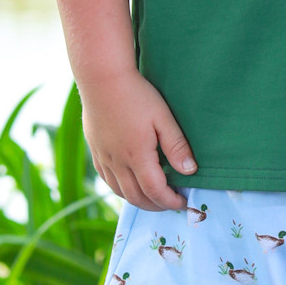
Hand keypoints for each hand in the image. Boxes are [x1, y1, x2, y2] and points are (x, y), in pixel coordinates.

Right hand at [81, 68, 195, 209]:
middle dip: (156, 206)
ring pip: (120, 192)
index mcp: (137, 156)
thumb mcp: (163, 117)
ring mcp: (104, 157)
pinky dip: (121, 189)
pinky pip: (107, 180)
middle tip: (171, 203)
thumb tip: (190, 171)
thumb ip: (176, 146)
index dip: (170, 201)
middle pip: (136, 197)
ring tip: (154, 197)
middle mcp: (118, 162)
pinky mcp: (96, 150)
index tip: (182, 202)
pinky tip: (130, 184)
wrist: (102, 79)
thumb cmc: (137, 95)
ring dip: (138, 200)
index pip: (155, 191)